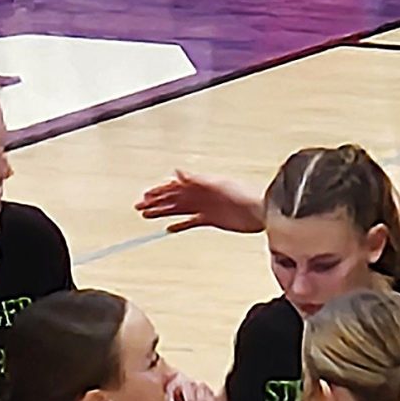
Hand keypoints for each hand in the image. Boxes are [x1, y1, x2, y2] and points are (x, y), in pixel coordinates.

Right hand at [135, 170, 265, 236]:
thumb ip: (196, 179)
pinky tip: (169, 228)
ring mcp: (204, 207)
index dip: (159, 191)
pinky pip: (190, 222)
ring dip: (162, 212)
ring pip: (178, 209)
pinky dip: (179, 224)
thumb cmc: (242, 195)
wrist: (260, 211)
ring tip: (147, 216)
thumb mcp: (218, 185)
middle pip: (172, 198)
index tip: (145, 196)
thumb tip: (177, 171)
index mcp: (200, 184)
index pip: (174, 186)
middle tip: (139, 207)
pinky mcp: (211, 219)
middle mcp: (200, 194)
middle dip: (156, 201)